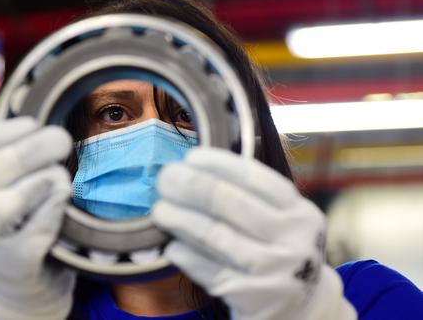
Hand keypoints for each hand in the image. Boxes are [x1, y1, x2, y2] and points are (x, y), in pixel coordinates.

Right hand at [0, 117, 75, 319]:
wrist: (16, 286)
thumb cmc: (12, 227)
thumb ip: (7, 164)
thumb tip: (41, 127)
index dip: (3, 133)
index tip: (35, 122)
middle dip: (31, 150)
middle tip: (62, 138)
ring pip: (5, 203)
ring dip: (39, 181)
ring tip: (61, 175)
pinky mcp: (12, 265)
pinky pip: (36, 229)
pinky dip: (54, 208)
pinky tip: (64, 198)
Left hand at [152, 147, 356, 319]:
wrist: (303, 309)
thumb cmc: (280, 253)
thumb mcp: (283, 221)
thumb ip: (251, 198)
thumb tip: (194, 171)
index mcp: (299, 212)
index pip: (254, 178)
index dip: (218, 164)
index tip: (190, 158)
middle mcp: (292, 239)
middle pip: (230, 203)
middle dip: (191, 186)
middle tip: (165, 178)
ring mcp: (274, 271)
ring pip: (216, 236)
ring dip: (181, 219)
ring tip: (160, 210)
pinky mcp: (253, 299)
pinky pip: (210, 271)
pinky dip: (187, 256)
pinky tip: (171, 246)